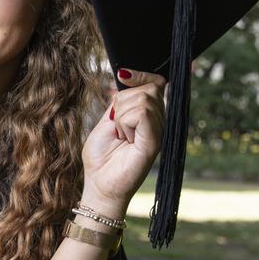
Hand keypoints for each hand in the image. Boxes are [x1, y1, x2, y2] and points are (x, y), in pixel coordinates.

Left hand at [80, 68, 165, 218]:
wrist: (99, 185)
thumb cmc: (101, 158)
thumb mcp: (107, 120)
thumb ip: (120, 101)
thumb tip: (126, 76)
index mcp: (149, 116)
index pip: (156, 82)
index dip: (141, 75)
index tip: (123, 76)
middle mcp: (158, 122)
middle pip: (148, 88)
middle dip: (124, 101)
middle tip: (118, 126)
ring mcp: (159, 131)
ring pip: (144, 99)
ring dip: (122, 115)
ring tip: (121, 135)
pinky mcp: (155, 142)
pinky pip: (143, 113)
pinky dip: (126, 122)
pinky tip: (126, 139)